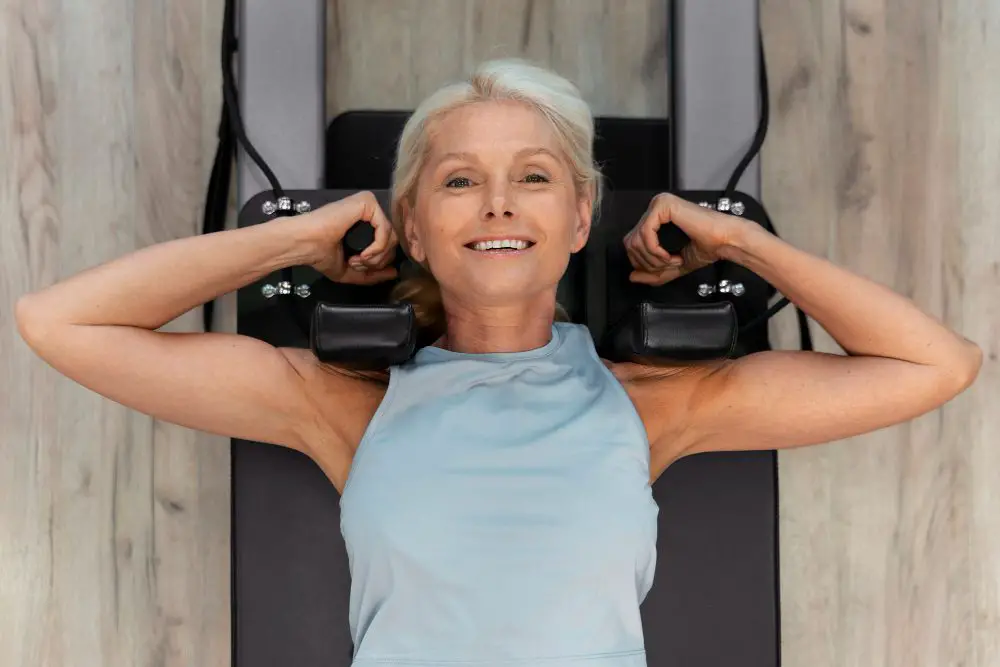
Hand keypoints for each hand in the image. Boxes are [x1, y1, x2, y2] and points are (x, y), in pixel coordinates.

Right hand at [301, 191, 398, 284]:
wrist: (305, 243)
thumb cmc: (320, 254)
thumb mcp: (351, 271)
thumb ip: (373, 273)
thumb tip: (394, 273)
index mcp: (363, 225)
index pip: (387, 243)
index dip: (378, 261)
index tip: (359, 267)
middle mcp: (368, 213)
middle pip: (392, 240)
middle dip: (377, 260)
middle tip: (357, 264)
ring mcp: (368, 205)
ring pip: (391, 236)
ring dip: (376, 256)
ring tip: (357, 260)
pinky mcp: (367, 202)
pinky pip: (385, 228)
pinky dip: (377, 247)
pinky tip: (363, 253)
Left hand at [624, 192, 742, 285]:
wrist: (725, 241)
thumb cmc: (706, 246)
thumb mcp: (673, 266)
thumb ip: (652, 273)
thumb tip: (632, 277)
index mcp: (657, 218)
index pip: (632, 242)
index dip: (642, 262)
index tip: (661, 268)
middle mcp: (656, 208)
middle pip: (631, 241)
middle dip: (647, 262)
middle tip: (668, 265)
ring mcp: (659, 204)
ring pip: (636, 239)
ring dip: (654, 258)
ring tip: (672, 260)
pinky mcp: (663, 205)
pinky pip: (645, 233)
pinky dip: (655, 250)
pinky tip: (670, 255)